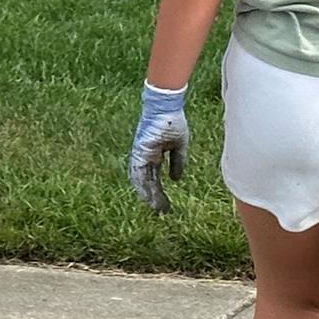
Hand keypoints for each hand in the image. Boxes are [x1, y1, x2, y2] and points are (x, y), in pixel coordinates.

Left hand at [129, 82, 189, 212]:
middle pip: (148, 182)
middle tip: (161, 211)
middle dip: (154, 197)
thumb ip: (177, 163)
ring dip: (148, 195)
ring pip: (142, 180)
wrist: (167, 107)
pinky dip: (142, 185)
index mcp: (154, 155)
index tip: (165, 205)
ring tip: (156, 208)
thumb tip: (176, 180)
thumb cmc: (173, 122)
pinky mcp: (139, 150)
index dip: (159, 192)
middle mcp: (145, 157)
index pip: (155, 178)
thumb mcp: (179, 146)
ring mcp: (141, 154)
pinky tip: (148, 195)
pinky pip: (138, 171)